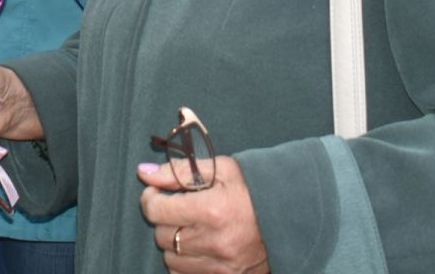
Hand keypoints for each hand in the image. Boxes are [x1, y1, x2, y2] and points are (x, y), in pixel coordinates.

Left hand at [138, 156, 268, 271]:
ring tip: (192, 227)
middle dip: (164, 219)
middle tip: (178, 208)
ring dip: (174, 242)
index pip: (156, 210)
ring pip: (171, 259)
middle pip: (161, 235)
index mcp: (213, 210)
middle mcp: (215, 242)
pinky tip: (198, 246)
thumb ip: (179, 171)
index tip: (157, 192)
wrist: (290, 216)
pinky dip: (185, 262)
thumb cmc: (254, 189)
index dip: (151, 198)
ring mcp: (221, 266)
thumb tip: (144, 172)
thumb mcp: (221, 169)